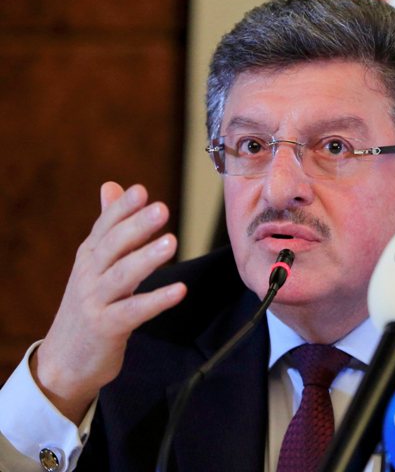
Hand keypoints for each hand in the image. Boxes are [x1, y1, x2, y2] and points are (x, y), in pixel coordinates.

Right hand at [31, 182, 186, 423]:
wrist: (64, 362)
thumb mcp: (94, 263)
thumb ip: (108, 225)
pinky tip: (179, 290)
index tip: (141, 190)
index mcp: (89, 256)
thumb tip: (111, 185)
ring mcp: (94, 302)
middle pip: (112, 246)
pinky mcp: (106, 328)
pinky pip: (133, 312)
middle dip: (135, 226)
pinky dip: (156, 300)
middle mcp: (88, 275)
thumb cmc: (89, 305)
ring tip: (172, 242)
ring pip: (121, 276)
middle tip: (161, 208)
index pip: (105, 227)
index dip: (122, 208)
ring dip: (146, 258)